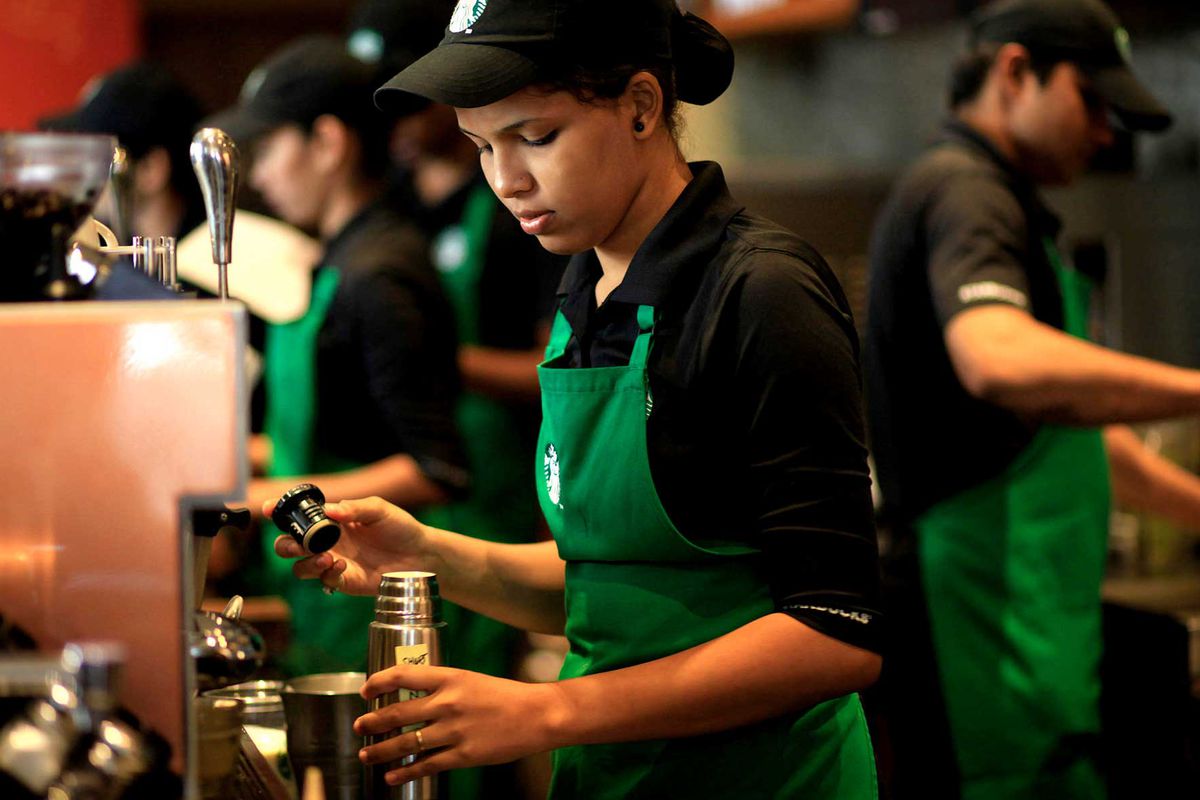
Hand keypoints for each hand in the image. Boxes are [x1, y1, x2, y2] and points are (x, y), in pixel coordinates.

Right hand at [265, 496, 428, 595]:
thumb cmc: (400, 528)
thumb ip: (354, 508)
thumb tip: (329, 510)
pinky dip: (326, 573)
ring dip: (305, 562)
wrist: (419, 555)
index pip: (300, 516)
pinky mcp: (342, 580)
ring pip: (299, 567)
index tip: (269, 509)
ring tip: (326, 557)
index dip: (280, 512)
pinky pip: (322, 580)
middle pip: (289, 545)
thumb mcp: (379, 510)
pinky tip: (342, 565)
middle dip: (285, 545)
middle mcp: (328, 541)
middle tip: (299, 544)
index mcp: (332, 520)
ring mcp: (333, 562)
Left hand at [354, 665, 565, 784]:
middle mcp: (448, 702)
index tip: (365, 691)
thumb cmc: (504, 696)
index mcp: (450, 677)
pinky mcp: (464, 755)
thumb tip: (411, 697)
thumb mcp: (471, 680)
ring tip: (366, 754)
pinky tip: (392, 775)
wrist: (537, 714)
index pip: (402, 675)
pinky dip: (405, 771)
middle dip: (372, 722)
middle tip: (359, 726)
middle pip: (397, 712)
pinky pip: (426, 764)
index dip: (378, 682)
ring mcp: (455, 730)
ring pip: (407, 742)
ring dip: (381, 750)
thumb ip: (443, 687)